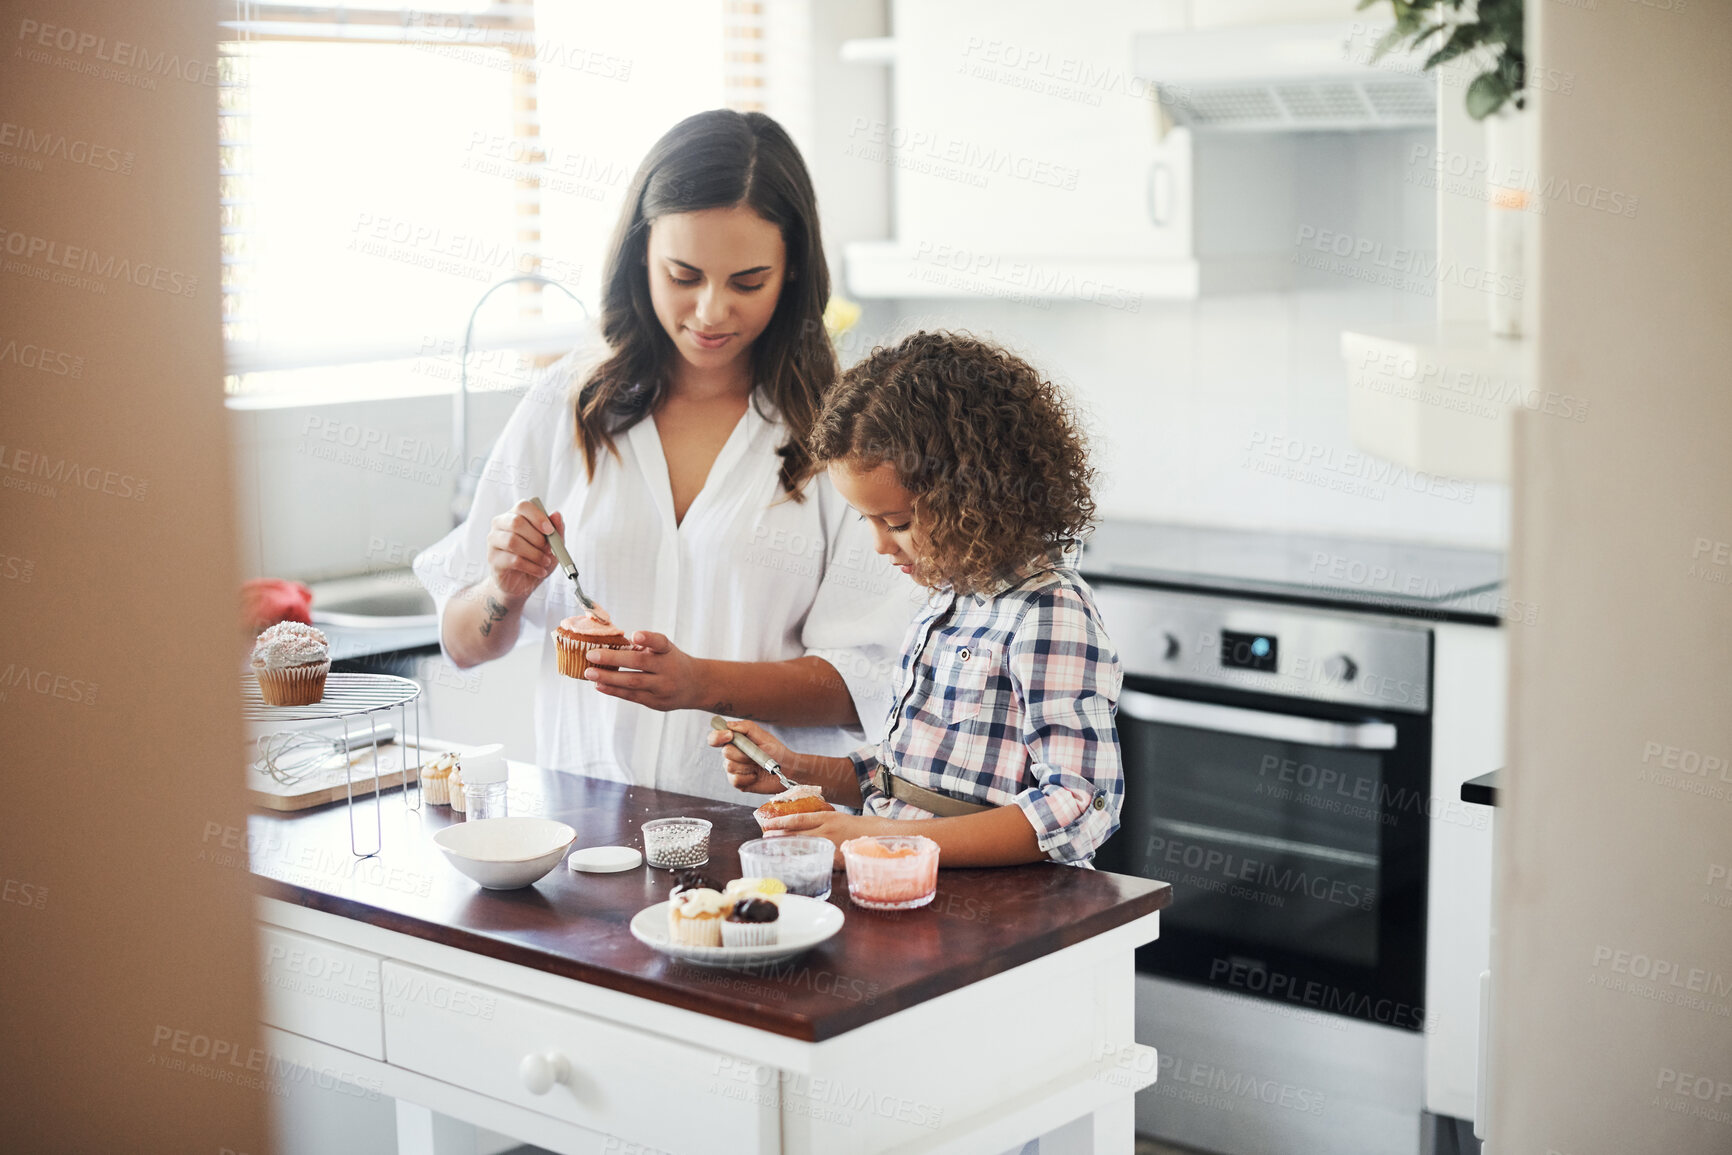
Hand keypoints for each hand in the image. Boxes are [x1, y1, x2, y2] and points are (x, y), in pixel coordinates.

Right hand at [484, 500, 563, 604]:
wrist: (523, 583)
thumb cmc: (536, 559)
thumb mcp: (553, 545)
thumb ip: (556, 529)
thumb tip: (556, 514)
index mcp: (515, 515)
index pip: (523, 506)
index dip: (538, 517)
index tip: (550, 531)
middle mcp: (500, 524)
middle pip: (516, 522)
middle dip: (537, 538)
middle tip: (549, 549)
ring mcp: (493, 541)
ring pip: (513, 541)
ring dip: (535, 554)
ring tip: (545, 562)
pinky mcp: (493, 559)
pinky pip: (513, 560)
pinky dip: (532, 567)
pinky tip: (540, 571)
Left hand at [584, 630, 705, 711]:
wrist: (695, 686)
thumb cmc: (672, 662)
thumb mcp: (664, 650)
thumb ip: (643, 647)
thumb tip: (608, 645)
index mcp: (668, 651)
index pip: (660, 642)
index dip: (648, 638)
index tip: (635, 635)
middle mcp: (668, 668)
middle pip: (640, 663)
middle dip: (613, 659)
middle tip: (591, 654)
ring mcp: (663, 687)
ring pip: (633, 682)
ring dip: (608, 678)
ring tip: (589, 673)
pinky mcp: (656, 702)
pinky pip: (632, 696)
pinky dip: (613, 690)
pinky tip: (599, 685)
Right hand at [706, 719, 798, 795]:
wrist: (787, 770)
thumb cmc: (775, 751)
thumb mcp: (763, 736)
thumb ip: (746, 727)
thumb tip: (729, 725)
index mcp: (735, 741)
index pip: (715, 737)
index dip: (717, 736)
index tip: (729, 736)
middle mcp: (731, 754)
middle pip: (725, 752)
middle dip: (743, 753)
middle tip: (756, 755)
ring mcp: (733, 769)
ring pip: (730, 766)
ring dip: (747, 766)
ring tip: (758, 765)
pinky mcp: (738, 782)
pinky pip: (735, 780)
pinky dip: (748, 777)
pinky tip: (756, 775)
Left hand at [760, 811, 901, 866]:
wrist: (885, 836)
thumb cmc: (864, 828)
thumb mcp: (842, 819)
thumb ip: (825, 823)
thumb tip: (806, 829)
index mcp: (829, 817)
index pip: (799, 819)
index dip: (781, 822)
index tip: (767, 824)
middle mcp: (828, 829)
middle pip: (797, 833)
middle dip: (779, 836)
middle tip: (764, 838)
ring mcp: (832, 844)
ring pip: (804, 846)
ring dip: (787, 849)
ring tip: (773, 851)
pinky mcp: (838, 859)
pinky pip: (817, 861)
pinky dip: (805, 863)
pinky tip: (795, 866)